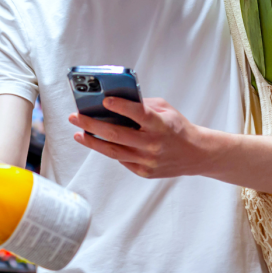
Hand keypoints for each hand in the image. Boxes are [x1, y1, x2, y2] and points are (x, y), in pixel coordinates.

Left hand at [69, 97, 210, 178]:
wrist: (195, 154)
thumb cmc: (177, 128)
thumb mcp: (165, 110)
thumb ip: (143, 105)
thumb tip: (115, 101)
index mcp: (161, 125)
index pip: (138, 113)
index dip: (121, 106)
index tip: (104, 100)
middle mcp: (153, 144)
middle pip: (117, 134)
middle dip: (92, 125)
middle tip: (76, 117)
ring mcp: (148, 161)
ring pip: (113, 151)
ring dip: (92, 141)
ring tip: (78, 133)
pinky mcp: (144, 172)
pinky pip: (121, 159)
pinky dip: (108, 150)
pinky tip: (97, 142)